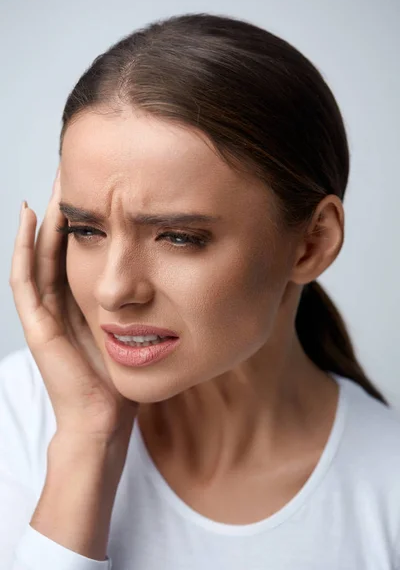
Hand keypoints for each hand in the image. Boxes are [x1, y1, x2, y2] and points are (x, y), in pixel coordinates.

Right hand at [9, 165, 138, 442]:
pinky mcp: (37, 326)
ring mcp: (45, 314)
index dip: (86, 220)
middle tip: (75, 172)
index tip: (102, 189)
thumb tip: (179, 274)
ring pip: (39, 254)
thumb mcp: (140, 329)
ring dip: (46, 220)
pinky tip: (35, 216)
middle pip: (57, 246)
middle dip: (66, 211)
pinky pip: (25, 278)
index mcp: (82, 303)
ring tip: (56, 184)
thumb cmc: (125, 379)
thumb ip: (149, 303)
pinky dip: (26, 246)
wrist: (105, 420)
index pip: (79, 251)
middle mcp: (60, 304)